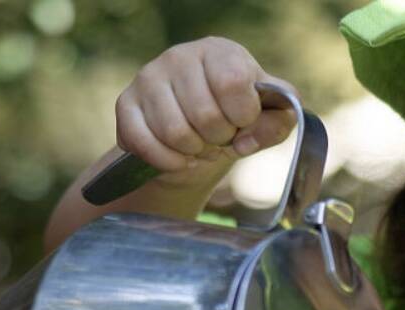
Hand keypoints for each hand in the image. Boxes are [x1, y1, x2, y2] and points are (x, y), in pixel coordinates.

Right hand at [115, 37, 298, 184]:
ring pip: (174, 133)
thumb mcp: (269, 118)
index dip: (243, 115)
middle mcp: (180, 57)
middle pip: (204, 115)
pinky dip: (168, 162)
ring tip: (201, 147)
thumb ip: (278, 122)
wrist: (197, 132)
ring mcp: (149, 78)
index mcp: (219, 52)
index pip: (232, 83)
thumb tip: (247, 139)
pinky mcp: (126, 104)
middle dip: (219, 140)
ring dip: (194, 153)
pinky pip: (145, 144)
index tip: (244, 121)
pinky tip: (179, 158)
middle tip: (220, 139)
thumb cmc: (237, 118)